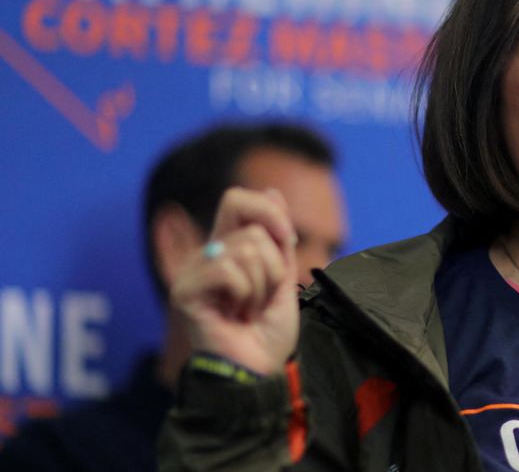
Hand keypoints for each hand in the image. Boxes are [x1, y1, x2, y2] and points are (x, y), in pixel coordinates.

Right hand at [170, 187, 300, 374]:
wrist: (257, 372)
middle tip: (263, 295)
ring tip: (248, 309)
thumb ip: (277, 238)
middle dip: (273, 263)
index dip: (269, 213)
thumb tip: (271, 191)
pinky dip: (245, 294)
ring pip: (246, 249)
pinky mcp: (184, 290)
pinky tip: (234, 314)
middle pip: (249, 225)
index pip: (237, 199)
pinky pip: (228, 270)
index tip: (289, 243)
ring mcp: (192, 272)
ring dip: (262, 285)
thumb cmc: (266, 333)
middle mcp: (206, 255)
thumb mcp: (283, 277)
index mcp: (227, 248)